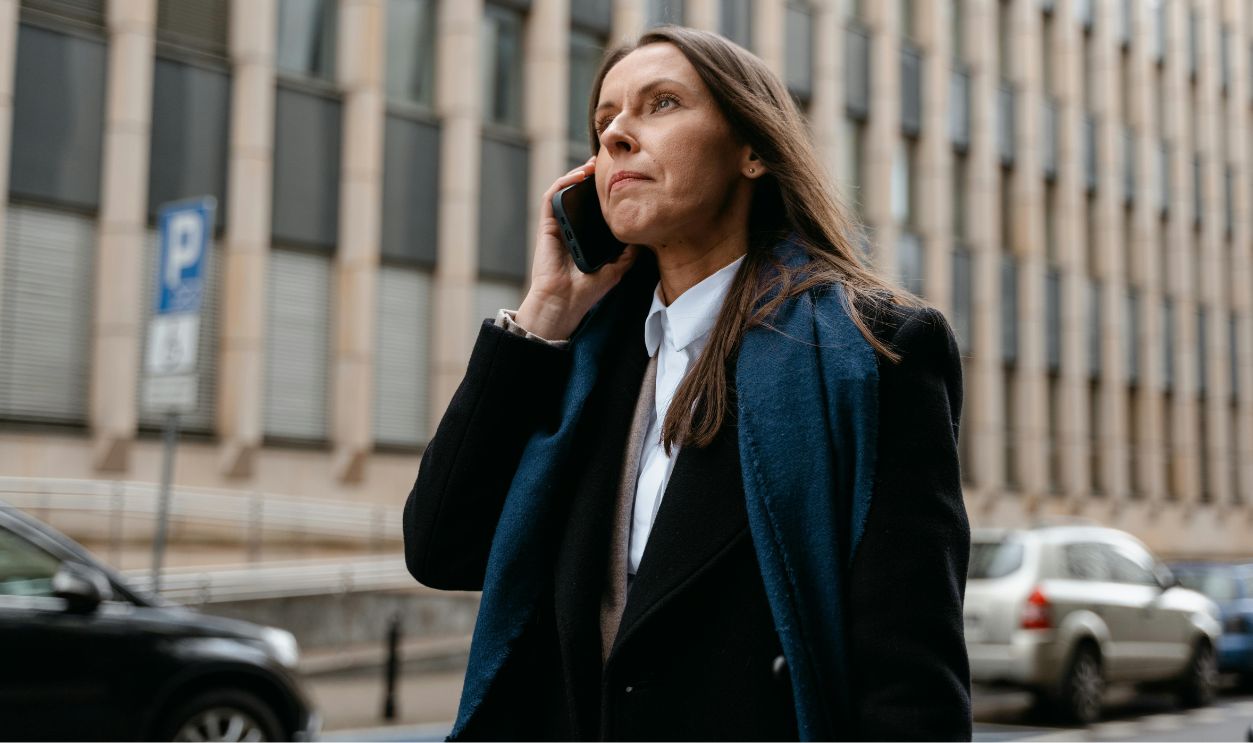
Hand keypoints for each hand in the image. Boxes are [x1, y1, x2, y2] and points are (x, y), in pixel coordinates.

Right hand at [515, 157, 639, 340]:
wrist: (564, 303)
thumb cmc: (586, 291)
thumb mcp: (616, 269)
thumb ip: (627, 253)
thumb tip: (642, 237)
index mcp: (586, 237)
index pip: (594, 209)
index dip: (604, 193)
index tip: (620, 181)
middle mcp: (571, 228)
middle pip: (579, 196)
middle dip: (592, 178)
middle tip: (608, 166)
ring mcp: (558, 226)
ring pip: (564, 191)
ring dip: (577, 174)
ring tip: (593, 165)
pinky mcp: (547, 226)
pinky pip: (551, 198)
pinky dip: (563, 182)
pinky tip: (578, 176)